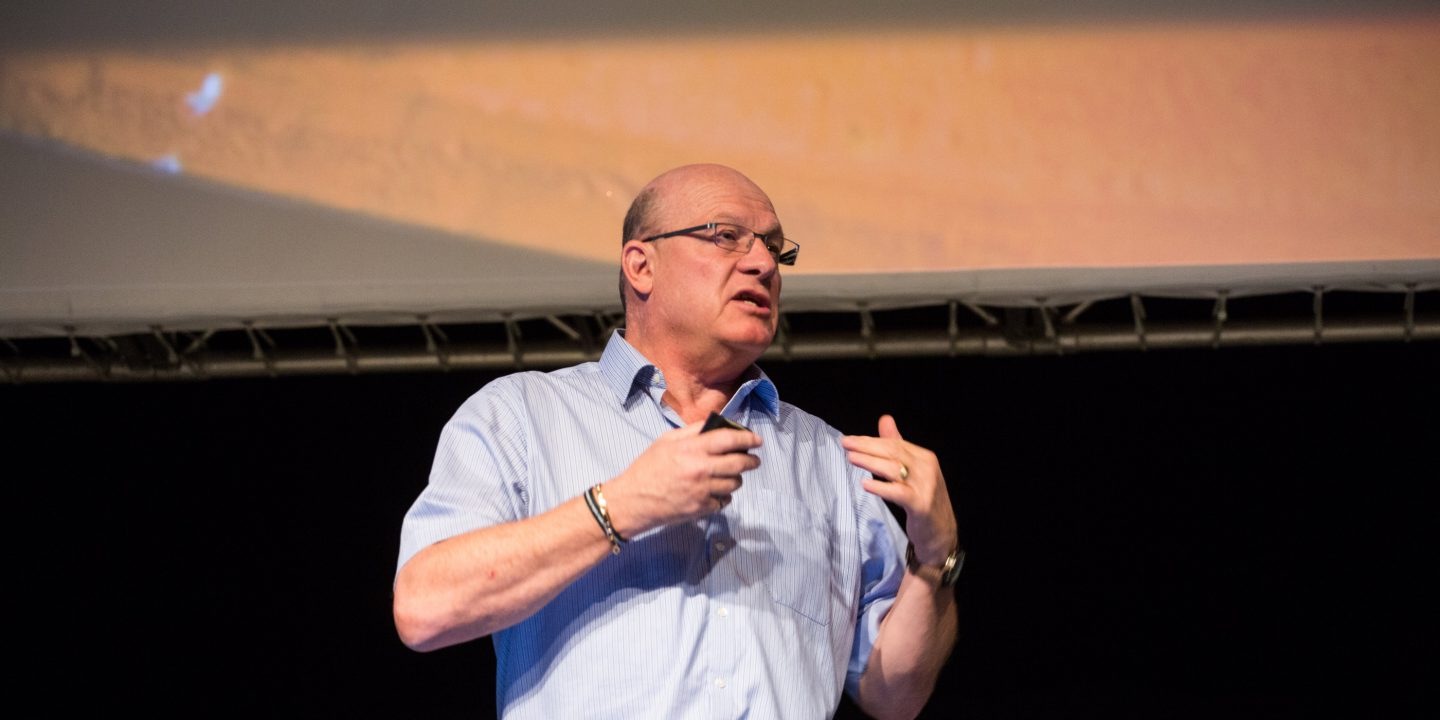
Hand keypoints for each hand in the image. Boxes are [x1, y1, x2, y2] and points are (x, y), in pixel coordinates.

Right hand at [603, 420, 761, 536]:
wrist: (632, 501)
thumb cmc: (647, 468)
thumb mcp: (665, 441)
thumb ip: (692, 431)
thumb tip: (715, 424)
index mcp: (691, 449)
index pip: (729, 439)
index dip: (748, 438)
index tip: (757, 440)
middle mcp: (700, 469)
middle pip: (739, 463)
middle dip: (752, 461)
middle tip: (754, 460)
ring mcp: (702, 491)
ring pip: (735, 484)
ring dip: (737, 478)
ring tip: (729, 475)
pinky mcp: (701, 509)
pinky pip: (724, 501)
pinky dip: (723, 495)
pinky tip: (715, 491)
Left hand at [842, 415, 957, 566]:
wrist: (940, 533)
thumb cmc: (922, 499)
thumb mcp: (912, 470)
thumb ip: (898, 446)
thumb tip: (885, 419)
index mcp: (925, 458)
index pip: (894, 444)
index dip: (871, 441)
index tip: (850, 439)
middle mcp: (927, 469)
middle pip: (893, 452)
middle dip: (867, 447)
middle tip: (846, 443)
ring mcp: (925, 487)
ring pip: (893, 469)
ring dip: (870, 462)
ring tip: (851, 458)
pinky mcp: (920, 505)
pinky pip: (898, 493)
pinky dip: (881, 488)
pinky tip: (865, 484)